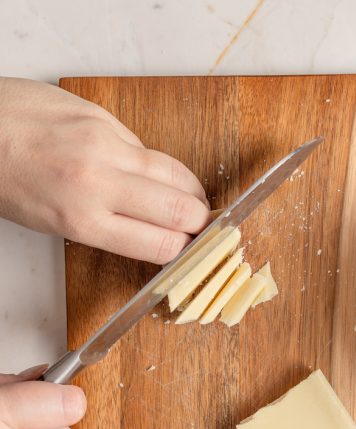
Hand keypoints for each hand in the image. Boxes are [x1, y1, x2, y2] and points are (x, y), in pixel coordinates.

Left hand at [0, 77, 209, 263]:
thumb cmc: (1, 178)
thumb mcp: (51, 222)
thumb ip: (106, 225)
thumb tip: (153, 228)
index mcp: (81, 219)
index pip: (161, 244)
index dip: (185, 250)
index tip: (191, 249)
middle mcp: (98, 182)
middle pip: (180, 209)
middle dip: (200, 221)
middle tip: (201, 224)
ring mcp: (104, 144)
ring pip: (175, 174)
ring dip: (190, 190)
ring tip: (189, 197)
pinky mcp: (103, 117)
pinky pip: (145, 147)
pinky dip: (153, 163)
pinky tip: (145, 169)